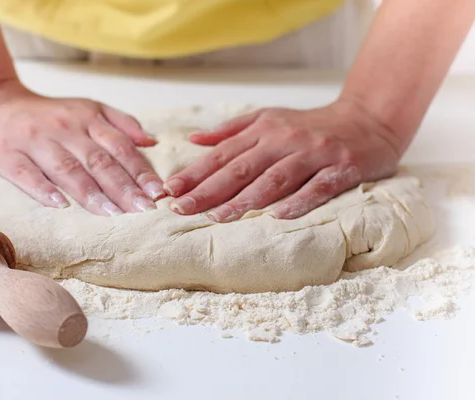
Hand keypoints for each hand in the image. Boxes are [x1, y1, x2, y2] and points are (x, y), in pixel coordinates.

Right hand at [0, 81, 164, 214]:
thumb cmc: (45, 115)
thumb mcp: (86, 108)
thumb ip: (120, 123)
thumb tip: (152, 142)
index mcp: (86, 118)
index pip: (119, 146)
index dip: (140, 170)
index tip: (157, 192)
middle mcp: (63, 128)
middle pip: (98, 160)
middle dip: (123, 187)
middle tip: (143, 210)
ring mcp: (34, 141)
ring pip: (67, 169)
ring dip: (91, 193)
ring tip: (112, 213)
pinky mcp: (6, 155)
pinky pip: (26, 174)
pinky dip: (44, 190)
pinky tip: (61, 205)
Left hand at [164, 99, 404, 221]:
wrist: (368, 119)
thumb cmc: (310, 125)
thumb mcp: (269, 119)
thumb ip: (231, 131)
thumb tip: (193, 140)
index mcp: (264, 129)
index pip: (223, 154)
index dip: (195, 173)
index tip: (169, 190)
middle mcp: (285, 140)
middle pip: (242, 168)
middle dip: (208, 190)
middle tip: (180, 208)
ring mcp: (314, 154)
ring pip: (275, 179)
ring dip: (245, 199)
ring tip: (218, 218)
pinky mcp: (342, 168)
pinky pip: (318, 188)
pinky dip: (298, 202)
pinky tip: (277, 217)